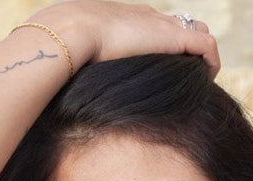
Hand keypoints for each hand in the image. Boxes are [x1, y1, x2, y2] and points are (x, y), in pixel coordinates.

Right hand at [28, 3, 220, 78]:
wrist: (67, 33)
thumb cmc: (58, 50)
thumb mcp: (60, 58)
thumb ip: (61, 70)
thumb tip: (42, 92)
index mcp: (120, 18)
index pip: (148, 26)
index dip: (157, 44)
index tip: (158, 67)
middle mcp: (144, 17)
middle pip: (176, 24)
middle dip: (184, 46)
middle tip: (186, 72)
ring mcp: (159, 26)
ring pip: (196, 32)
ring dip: (200, 55)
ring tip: (199, 78)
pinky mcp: (173, 38)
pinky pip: (206, 47)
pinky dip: (210, 62)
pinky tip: (207, 80)